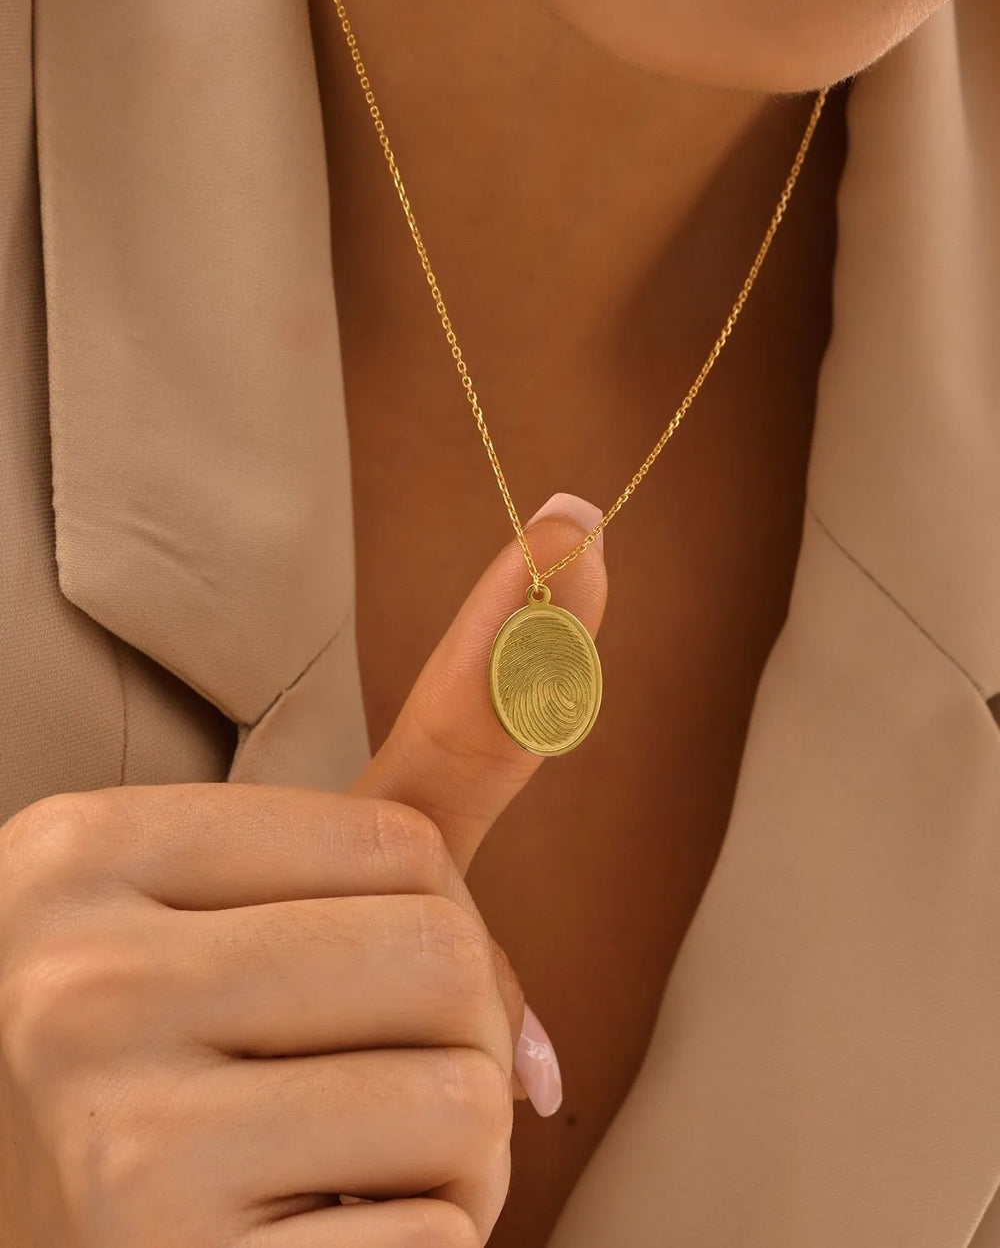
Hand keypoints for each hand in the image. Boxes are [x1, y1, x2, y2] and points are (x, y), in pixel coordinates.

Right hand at [0, 507, 605, 1247]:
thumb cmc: (230, 1051)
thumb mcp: (302, 892)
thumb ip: (452, 729)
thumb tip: (578, 531)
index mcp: (83, 853)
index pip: (406, 844)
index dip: (426, 926)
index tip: (334, 973)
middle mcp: (67, 977)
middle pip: (441, 956)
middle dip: (453, 1039)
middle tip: (340, 1088)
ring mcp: (111, 1138)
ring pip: (467, 1097)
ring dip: (456, 1156)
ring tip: (332, 1169)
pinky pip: (443, 1234)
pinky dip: (428, 1246)